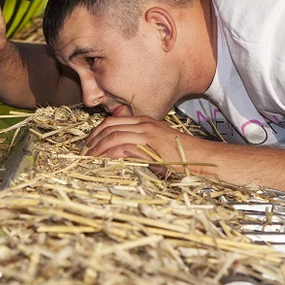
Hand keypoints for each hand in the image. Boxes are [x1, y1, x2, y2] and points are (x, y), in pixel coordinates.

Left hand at [84, 116, 203, 173]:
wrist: (202, 158)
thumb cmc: (183, 158)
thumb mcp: (157, 152)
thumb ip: (140, 152)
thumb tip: (123, 160)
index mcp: (145, 122)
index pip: (113, 122)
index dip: (96, 133)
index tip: (88, 145)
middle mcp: (144, 123)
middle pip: (108, 126)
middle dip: (92, 140)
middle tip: (82, 153)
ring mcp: (147, 132)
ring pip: (112, 135)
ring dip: (96, 148)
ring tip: (87, 159)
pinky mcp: (149, 144)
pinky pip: (122, 145)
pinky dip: (108, 153)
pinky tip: (101, 162)